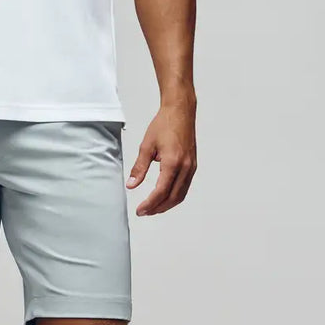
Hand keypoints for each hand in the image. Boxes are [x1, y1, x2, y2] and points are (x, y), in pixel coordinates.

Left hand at [125, 97, 196, 215]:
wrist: (180, 112)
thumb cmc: (164, 125)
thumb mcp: (146, 146)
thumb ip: (139, 167)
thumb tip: (131, 184)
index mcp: (173, 163)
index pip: (161, 191)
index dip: (150, 204)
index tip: (140, 210)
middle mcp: (185, 167)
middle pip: (173, 198)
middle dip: (158, 208)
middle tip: (144, 212)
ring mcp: (191, 167)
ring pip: (181, 195)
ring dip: (167, 204)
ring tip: (153, 208)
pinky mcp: (193, 166)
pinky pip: (185, 187)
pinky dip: (175, 196)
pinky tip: (165, 196)